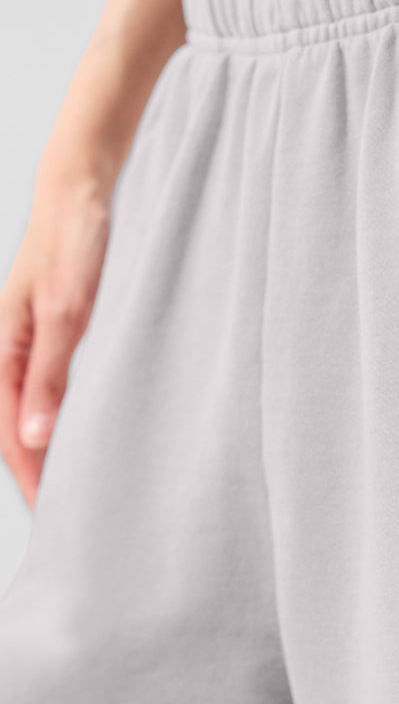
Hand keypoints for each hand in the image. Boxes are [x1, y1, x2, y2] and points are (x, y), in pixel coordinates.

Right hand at [0, 166, 110, 508]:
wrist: (81, 190)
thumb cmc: (73, 244)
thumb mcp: (67, 312)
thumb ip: (50, 375)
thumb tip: (33, 439)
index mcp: (1, 348)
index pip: (8, 431)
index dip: (29, 473)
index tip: (51, 512)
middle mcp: (9, 347)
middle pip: (15, 425)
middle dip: (35, 468)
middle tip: (67, 514)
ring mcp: (30, 338)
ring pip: (33, 407)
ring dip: (49, 444)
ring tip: (75, 483)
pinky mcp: (54, 328)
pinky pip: (50, 384)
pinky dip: (62, 414)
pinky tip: (85, 428)